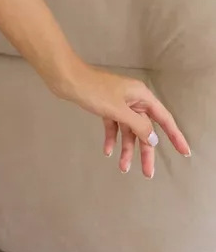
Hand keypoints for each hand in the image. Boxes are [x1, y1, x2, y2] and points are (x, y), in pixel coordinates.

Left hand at [53, 64, 190, 177]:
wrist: (67, 79)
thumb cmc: (94, 90)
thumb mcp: (119, 110)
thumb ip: (138, 126)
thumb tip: (153, 139)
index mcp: (142, 96)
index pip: (164, 119)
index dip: (175, 136)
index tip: (184, 152)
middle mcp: (134, 100)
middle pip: (145, 129)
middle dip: (146, 151)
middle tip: (148, 173)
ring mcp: (119, 103)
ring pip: (128, 130)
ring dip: (126, 148)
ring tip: (123, 168)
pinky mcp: (106, 106)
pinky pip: (114, 126)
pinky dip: (112, 138)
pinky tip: (108, 151)